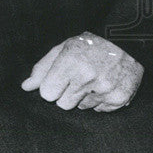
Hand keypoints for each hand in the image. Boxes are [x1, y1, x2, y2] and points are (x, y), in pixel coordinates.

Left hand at [21, 31, 143, 111]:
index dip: (51, 86)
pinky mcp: (120, 98)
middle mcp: (88, 77)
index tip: (59, 78)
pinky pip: (99, 110)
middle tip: (77, 78)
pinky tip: (105, 84)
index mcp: (70, 62)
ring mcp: (106, 89)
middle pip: (63, 104)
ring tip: (93, 79)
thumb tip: (25, 87)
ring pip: (81, 107)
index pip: (47, 94)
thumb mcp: (62, 49)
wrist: (126, 42)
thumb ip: (42, 69)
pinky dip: (100, 100)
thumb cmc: (88, 45)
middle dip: (66, 93)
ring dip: (84, 96)